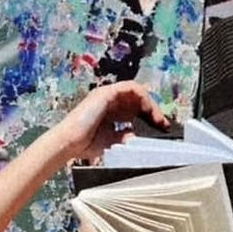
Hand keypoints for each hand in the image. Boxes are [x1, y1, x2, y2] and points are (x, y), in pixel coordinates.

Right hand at [52, 81, 167, 162]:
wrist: (69, 142)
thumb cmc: (84, 144)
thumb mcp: (112, 142)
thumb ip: (125, 137)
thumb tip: (138, 135)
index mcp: (110, 112)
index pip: (135, 109)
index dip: (149, 117)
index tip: (160, 128)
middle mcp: (110, 101)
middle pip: (138, 100)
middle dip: (153, 111)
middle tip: (163, 124)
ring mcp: (108, 95)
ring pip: (136, 92)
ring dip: (150, 104)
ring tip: (157, 118)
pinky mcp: (107, 93)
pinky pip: (131, 88)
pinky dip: (142, 97)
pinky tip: (148, 110)